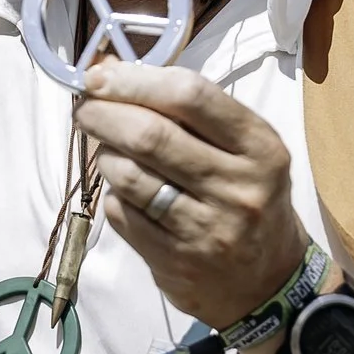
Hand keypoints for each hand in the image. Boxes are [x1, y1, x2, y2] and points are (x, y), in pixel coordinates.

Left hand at [72, 61, 309, 335]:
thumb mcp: (243, 149)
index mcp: (260, 147)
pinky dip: (112, 194)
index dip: (136, 80)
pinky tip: (123, 191)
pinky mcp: (175, 261)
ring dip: (105, 155)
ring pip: (129, 176)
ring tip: (107, 150)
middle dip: (105, 114)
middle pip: (152, 136)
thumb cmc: (247, 197)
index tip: (100, 75)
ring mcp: (206, 229)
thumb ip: (189, 112)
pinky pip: (122, 214)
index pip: (191, 96)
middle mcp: (238, 187)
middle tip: (86, 109)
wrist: (267, 283)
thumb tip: (111, 70)